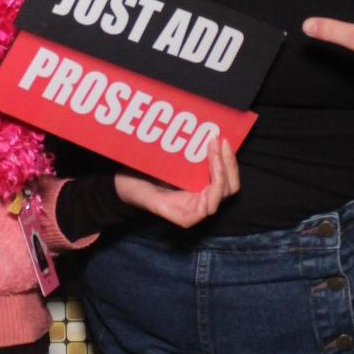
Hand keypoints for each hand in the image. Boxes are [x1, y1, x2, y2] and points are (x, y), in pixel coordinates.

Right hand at [114, 136, 239, 228]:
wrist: (126, 182)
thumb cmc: (134, 191)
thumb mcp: (146, 198)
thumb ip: (163, 205)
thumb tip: (194, 204)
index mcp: (187, 214)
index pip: (213, 203)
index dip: (217, 183)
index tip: (212, 158)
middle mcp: (198, 206)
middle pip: (226, 191)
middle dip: (226, 165)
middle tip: (216, 140)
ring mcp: (202, 193)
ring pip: (228, 182)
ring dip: (227, 160)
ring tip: (219, 139)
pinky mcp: (202, 182)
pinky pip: (220, 173)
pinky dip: (222, 159)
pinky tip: (217, 141)